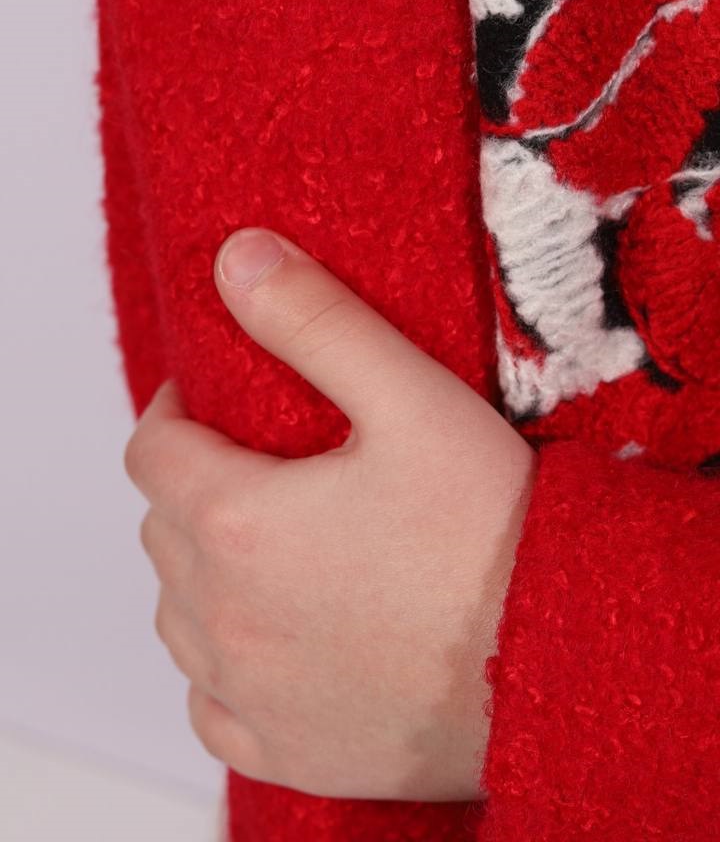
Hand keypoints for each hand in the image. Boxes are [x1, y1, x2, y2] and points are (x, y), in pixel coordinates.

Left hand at [124, 228, 536, 801]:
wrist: (561, 662)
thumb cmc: (491, 532)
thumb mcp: (409, 398)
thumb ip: (315, 320)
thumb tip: (238, 258)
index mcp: (236, 521)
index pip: (153, 450)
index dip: (175, 412)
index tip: (212, 400)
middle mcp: (221, 616)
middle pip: (161, 527)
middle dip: (192, 481)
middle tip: (254, 460)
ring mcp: (249, 693)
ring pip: (178, 615)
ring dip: (200, 569)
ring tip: (265, 541)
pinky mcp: (287, 749)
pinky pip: (213, 705)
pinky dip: (224, 666)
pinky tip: (270, 641)